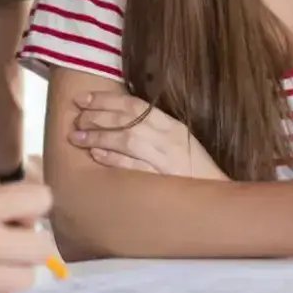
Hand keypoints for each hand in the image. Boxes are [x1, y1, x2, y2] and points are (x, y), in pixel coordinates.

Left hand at [68, 91, 226, 178]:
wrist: (217, 193)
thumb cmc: (194, 168)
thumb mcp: (178, 141)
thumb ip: (153, 129)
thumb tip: (116, 117)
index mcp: (172, 125)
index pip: (134, 105)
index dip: (105, 99)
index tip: (83, 99)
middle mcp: (169, 138)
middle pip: (127, 120)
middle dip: (97, 116)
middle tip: (75, 118)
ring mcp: (167, 159)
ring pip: (128, 140)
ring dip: (100, 136)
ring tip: (77, 137)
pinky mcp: (164, 180)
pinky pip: (135, 166)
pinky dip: (114, 159)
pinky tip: (97, 155)